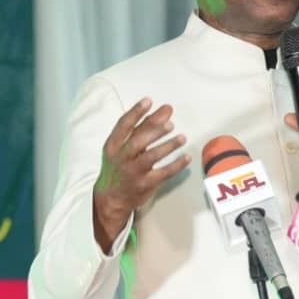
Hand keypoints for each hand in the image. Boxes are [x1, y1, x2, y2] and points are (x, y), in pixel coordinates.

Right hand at [92, 97, 188, 252]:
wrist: (111, 197)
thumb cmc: (119, 166)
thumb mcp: (122, 146)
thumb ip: (142, 128)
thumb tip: (165, 110)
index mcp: (112, 145)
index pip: (123, 125)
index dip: (135, 112)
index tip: (149, 100)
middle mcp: (121, 158)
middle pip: (137, 142)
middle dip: (154, 130)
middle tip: (170, 123)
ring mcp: (133, 172)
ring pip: (150, 158)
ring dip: (168, 146)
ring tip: (182, 138)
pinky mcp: (145, 185)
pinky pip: (163, 174)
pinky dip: (176, 165)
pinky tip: (186, 157)